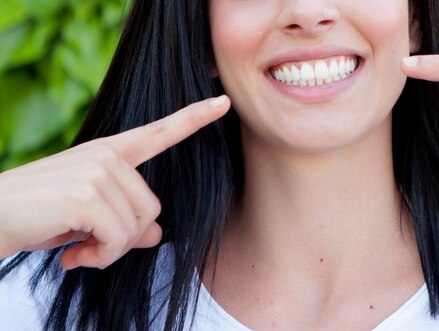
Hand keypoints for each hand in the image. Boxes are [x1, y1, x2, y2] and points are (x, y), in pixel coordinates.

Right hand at [0, 95, 229, 268]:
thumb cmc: (37, 216)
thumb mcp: (88, 218)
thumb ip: (126, 219)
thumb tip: (158, 233)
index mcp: (108, 153)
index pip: (159, 132)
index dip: (193, 119)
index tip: (222, 103)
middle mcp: (106, 156)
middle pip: (153, 209)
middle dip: (125, 240)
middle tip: (91, 246)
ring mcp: (98, 171)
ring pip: (137, 228)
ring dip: (109, 251)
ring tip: (79, 250)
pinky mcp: (87, 194)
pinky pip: (119, 239)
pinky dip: (99, 257)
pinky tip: (73, 256)